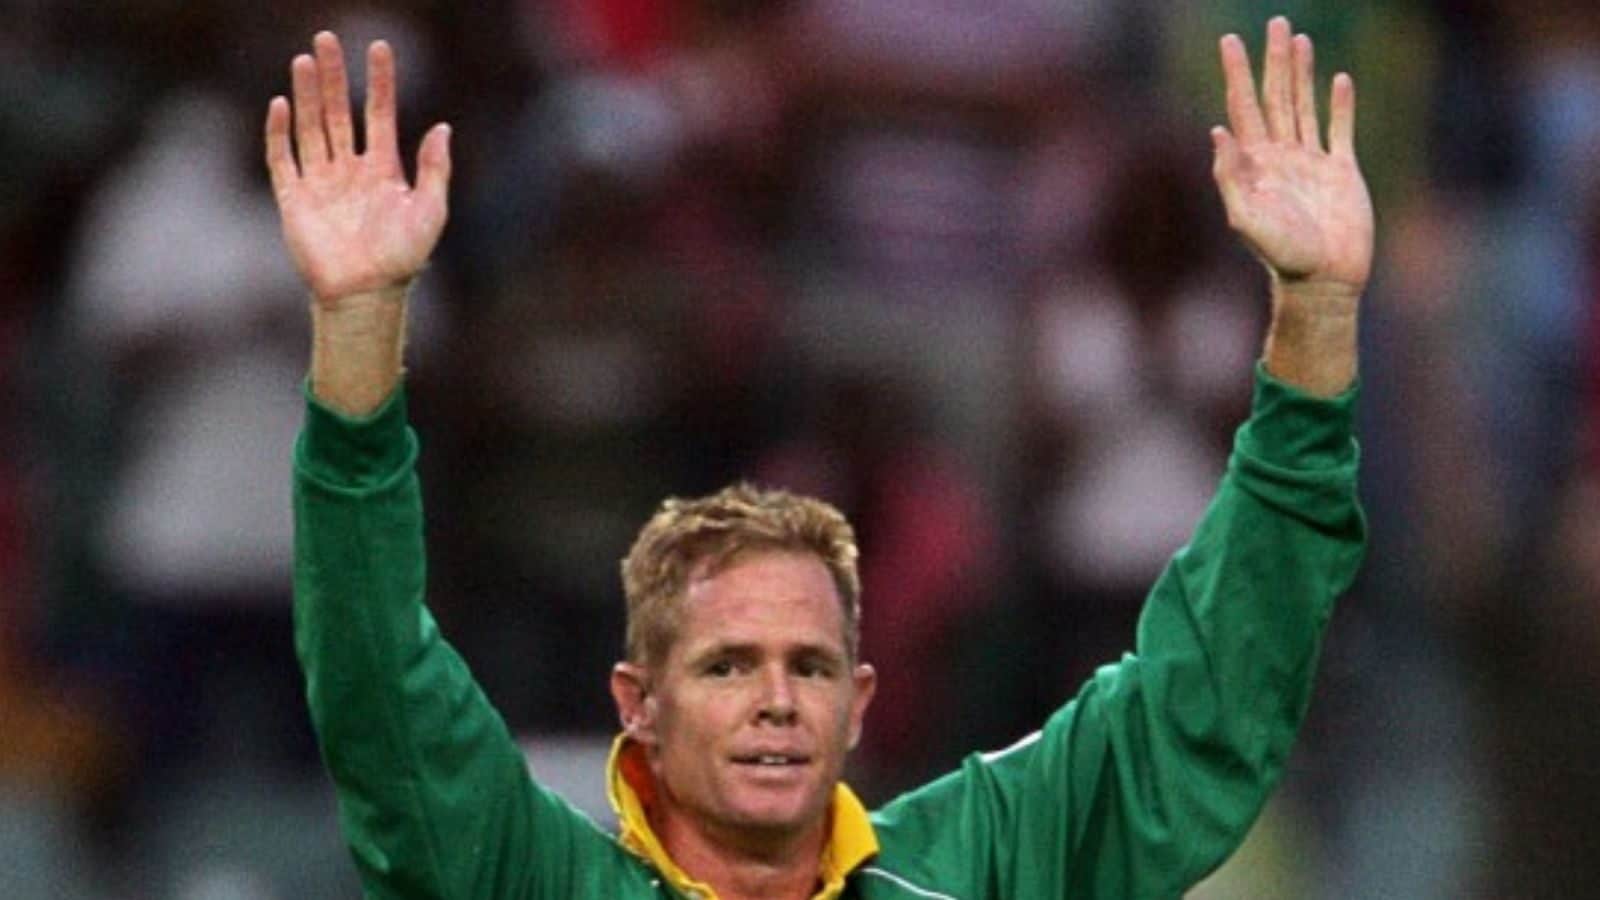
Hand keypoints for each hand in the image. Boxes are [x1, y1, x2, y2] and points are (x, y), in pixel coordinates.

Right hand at [265, 32, 449, 305]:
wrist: (367, 294)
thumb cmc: (403, 258)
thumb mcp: (431, 211)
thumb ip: (435, 169)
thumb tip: (442, 127)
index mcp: (383, 169)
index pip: (378, 113)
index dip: (379, 81)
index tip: (379, 48)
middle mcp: (350, 170)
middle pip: (338, 111)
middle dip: (333, 75)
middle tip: (326, 38)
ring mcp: (321, 182)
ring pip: (311, 127)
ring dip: (306, 94)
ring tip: (304, 60)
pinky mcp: (294, 199)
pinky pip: (283, 158)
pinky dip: (280, 131)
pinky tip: (281, 104)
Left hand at [1212, 18, 1372, 296]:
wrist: (1323, 281)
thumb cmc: (1282, 256)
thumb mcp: (1247, 219)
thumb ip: (1230, 176)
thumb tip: (1218, 130)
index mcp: (1256, 164)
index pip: (1243, 107)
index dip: (1237, 74)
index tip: (1229, 42)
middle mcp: (1281, 157)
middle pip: (1275, 97)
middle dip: (1273, 61)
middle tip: (1274, 22)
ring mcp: (1312, 162)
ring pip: (1305, 106)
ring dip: (1302, 73)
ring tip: (1298, 39)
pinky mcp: (1342, 173)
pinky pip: (1340, 130)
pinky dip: (1340, 105)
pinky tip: (1339, 81)